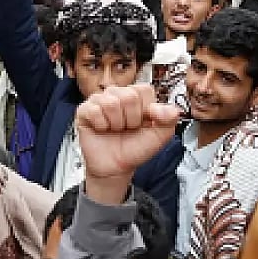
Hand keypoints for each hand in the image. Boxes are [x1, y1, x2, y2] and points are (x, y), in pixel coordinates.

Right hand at [77, 84, 179, 204]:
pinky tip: (102, 129)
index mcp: (136, 96)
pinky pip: (94, 110)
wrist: (116, 167)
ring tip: (115, 129)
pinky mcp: (84, 110)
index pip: (144, 90)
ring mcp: (100, 100)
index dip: (146, 110)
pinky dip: (101, 125)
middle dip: (131, 119)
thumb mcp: (159, 136)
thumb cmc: (135, 148)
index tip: (143, 123)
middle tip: (127, 128)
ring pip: (111, 102)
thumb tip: (173, 110)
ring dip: (116, 123)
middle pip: (128, 96)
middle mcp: (118, 94)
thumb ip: (169, 120)